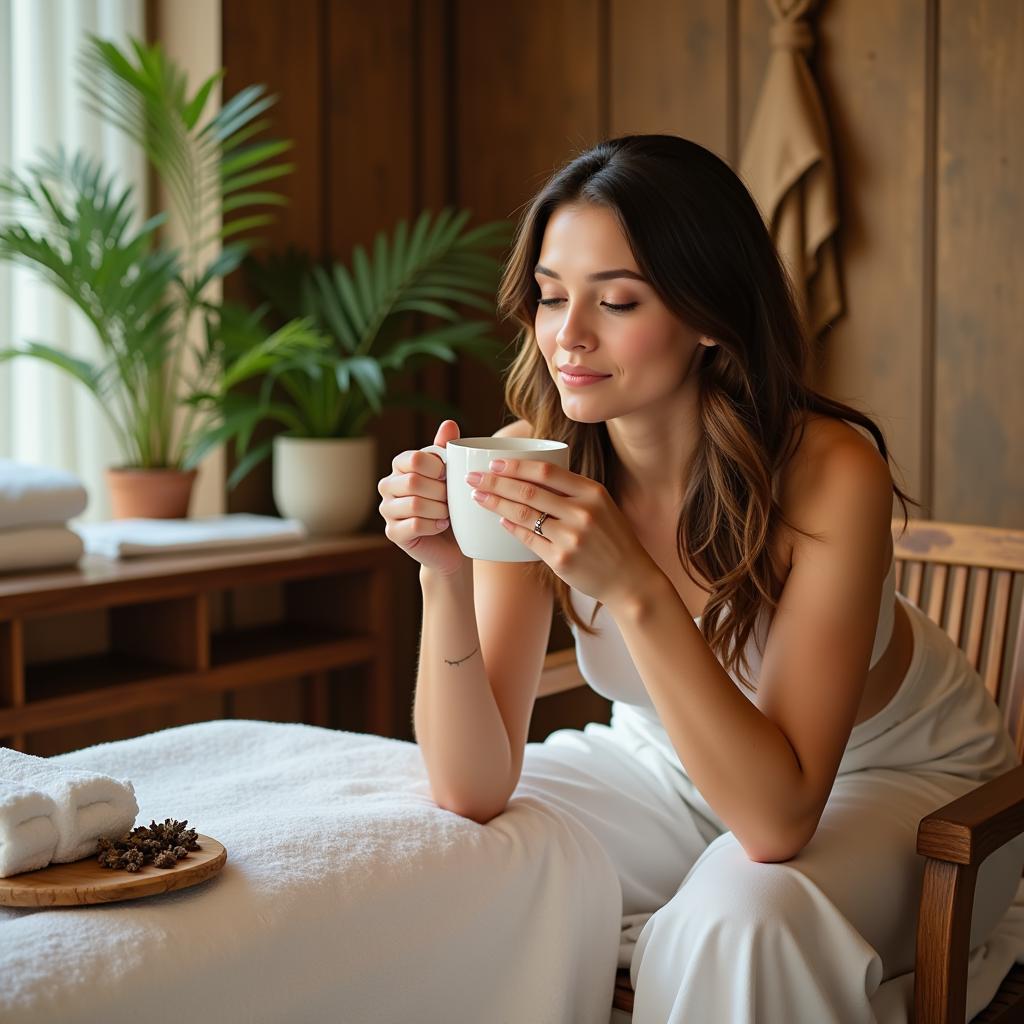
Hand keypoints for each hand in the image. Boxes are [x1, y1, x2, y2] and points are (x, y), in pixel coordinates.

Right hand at [377, 420, 467, 576]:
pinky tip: (442, 525)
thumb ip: (448, 449)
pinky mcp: (393, 532)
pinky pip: (414, 525)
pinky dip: (434, 525)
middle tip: (452, 500)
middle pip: (414, 481)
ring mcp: (387, 509)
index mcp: (400, 465)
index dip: (438, 468)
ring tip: (449, 513)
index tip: (450, 477)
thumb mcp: (453, 474)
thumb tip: (449, 424)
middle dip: (441, 492)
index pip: (415, 458)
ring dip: (440, 510)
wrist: (453, 540)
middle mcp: (387, 485)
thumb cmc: (453, 503)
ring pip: (415, 504)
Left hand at [465, 456, 658, 606]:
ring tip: (477, 498)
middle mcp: (582, 512)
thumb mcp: (601, 505)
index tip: (493, 463)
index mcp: (592, 492)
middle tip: (472, 478)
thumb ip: (571, 490)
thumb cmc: (612, 538)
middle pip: (528, 492)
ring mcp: (571, 537)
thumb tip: (528, 475)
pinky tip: (499, 521)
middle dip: (495, 482)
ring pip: (523, 515)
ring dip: (495, 504)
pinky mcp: (561, 560)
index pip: (546, 471)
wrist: (631, 579)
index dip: (516, 465)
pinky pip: (528, 540)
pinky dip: (511, 528)